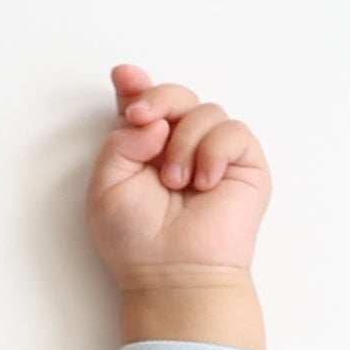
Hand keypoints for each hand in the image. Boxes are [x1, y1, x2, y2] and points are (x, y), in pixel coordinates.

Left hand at [87, 65, 270, 301]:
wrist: (172, 272)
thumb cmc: (135, 241)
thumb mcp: (106, 186)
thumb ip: (120, 141)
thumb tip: (155, 119)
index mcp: (144, 151)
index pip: (143, 106)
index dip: (135, 86)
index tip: (124, 77)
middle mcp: (179, 147)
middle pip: (175, 96)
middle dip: (158, 99)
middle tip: (142, 119)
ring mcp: (213, 154)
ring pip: (204, 110)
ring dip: (184, 142)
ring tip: (176, 183)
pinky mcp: (243, 163)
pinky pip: (232, 130)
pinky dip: (214, 152)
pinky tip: (204, 183)